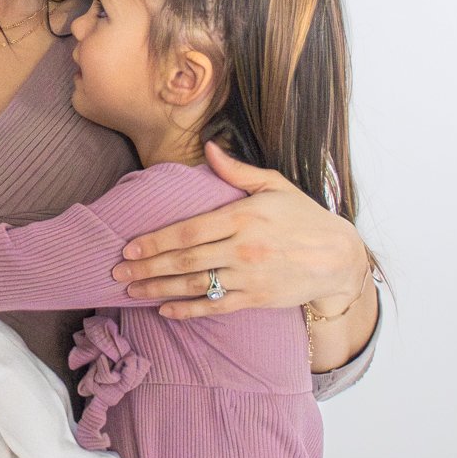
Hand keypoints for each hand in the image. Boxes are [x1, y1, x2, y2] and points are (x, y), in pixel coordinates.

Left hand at [113, 142, 367, 319]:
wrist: (339, 257)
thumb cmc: (305, 217)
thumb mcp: (274, 185)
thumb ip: (237, 170)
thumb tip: (209, 147)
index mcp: (243, 217)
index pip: (189, 231)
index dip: (155, 241)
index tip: (129, 248)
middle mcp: (242, 248)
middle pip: (185, 260)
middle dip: (147, 267)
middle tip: (117, 273)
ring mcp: (249, 276)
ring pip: (196, 285)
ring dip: (159, 289)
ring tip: (132, 292)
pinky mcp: (256, 299)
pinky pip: (215, 307)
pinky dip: (188, 310)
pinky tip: (165, 310)